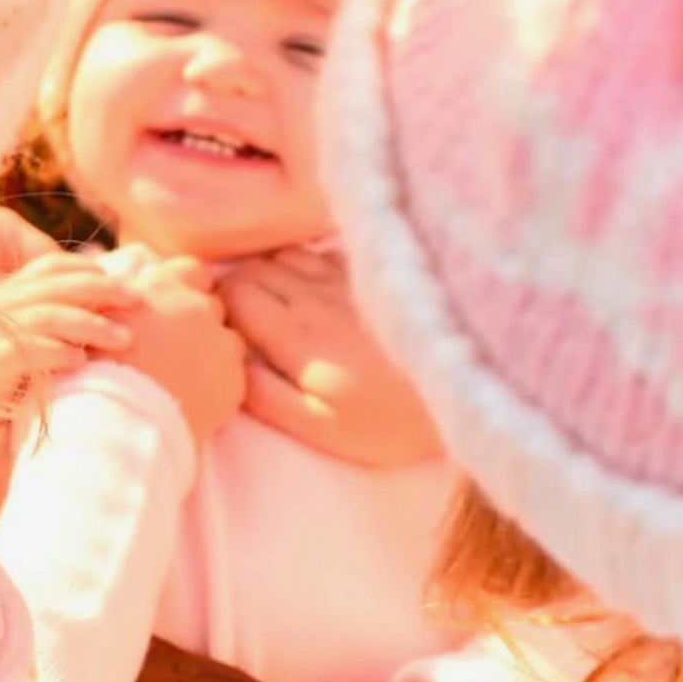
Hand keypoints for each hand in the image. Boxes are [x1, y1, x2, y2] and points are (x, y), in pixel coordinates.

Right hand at [0, 249, 138, 432]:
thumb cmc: (6, 386)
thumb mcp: (30, 344)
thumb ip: (55, 319)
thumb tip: (109, 300)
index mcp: (3, 296)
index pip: (46, 269)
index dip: (86, 269)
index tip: (122, 282)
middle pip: (50, 287)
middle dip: (99, 290)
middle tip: (134, 302)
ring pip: (43, 316)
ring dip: (89, 324)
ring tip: (122, 338)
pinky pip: (21, 351)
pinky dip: (55, 352)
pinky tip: (80, 360)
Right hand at [115, 256, 245, 446]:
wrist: (117, 420)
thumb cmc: (96, 370)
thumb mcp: (101, 319)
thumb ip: (128, 301)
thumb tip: (136, 299)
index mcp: (164, 287)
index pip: (192, 270)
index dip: (187, 288)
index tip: (176, 308)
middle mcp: (197, 307)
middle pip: (211, 306)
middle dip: (198, 324)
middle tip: (175, 351)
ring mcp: (221, 342)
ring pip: (226, 342)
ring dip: (212, 354)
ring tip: (184, 379)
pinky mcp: (236, 379)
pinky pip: (233, 376)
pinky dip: (217, 385)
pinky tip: (192, 399)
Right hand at [222, 248, 443, 467]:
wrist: (463, 391)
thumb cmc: (388, 421)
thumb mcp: (320, 428)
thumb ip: (264, 395)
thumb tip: (228, 361)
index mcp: (295, 331)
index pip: (231, 291)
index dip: (219, 307)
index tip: (225, 330)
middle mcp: (315, 292)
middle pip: (252, 268)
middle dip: (239, 288)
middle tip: (245, 321)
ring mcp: (344, 277)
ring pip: (283, 255)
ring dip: (270, 275)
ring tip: (277, 307)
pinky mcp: (371, 273)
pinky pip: (318, 253)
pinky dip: (304, 267)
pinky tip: (315, 294)